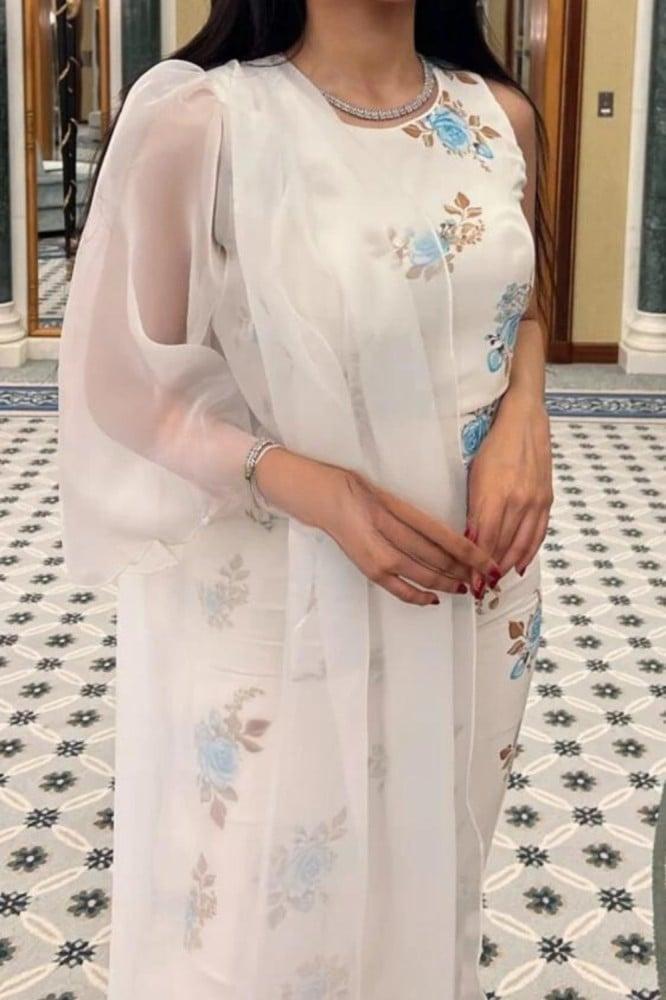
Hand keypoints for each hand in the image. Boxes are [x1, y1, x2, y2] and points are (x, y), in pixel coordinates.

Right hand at [255, 448, 500, 605]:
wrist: (314, 494)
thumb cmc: (352, 486)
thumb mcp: (386, 491)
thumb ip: (412, 513)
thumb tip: (447, 537)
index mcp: (393, 505)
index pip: (440, 533)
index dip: (467, 550)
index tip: (487, 560)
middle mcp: (384, 528)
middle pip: (433, 556)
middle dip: (463, 571)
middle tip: (485, 578)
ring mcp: (373, 550)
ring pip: (418, 572)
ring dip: (445, 583)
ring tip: (466, 589)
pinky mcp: (364, 565)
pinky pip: (395, 586)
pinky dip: (417, 595)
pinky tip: (434, 599)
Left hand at [466, 390, 552, 589]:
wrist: (524, 419)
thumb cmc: (491, 442)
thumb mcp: (472, 473)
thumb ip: (472, 507)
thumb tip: (466, 539)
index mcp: (494, 493)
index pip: (483, 541)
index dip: (476, 565)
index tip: (469, 583)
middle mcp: (517, 500)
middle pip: (502, 547)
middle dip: (489, 572)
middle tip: (478, 590)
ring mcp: (535, 500)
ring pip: (521, 545)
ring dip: (508, 566)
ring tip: (495, 581)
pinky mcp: (546, 498)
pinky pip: (538, 534)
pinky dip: (528, 553)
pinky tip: (519, 566)